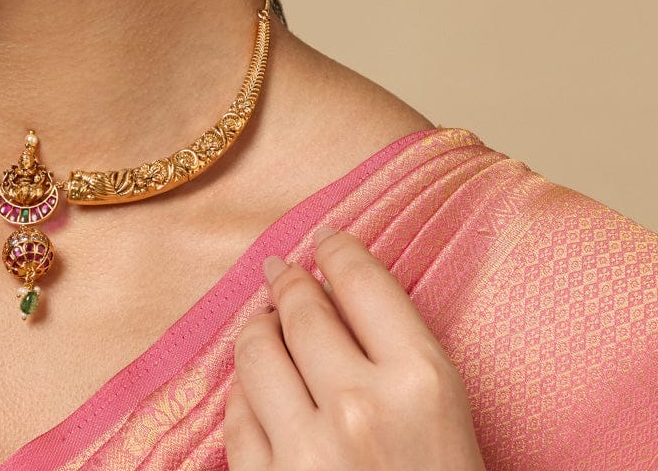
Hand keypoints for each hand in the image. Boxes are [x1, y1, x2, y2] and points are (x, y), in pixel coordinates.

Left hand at [224, 226, 485, 469]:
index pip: (363, 282)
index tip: (326, 240)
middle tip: (280, 270)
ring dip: (259, 333)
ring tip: (264, 327)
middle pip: (302, 310)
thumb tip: (345, 305)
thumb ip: (405, 364)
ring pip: (257, 353)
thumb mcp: (452, 424)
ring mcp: (305, 449)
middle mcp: (359, 408)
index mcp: (422, 385)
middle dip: (289, 284)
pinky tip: (255, 394)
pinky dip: (245, 398)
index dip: (338, 253)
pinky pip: (237, 418)